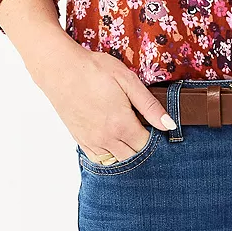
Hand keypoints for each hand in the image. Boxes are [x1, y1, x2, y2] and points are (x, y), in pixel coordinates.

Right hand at [28, 39, 175, 162]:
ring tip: (131, 134)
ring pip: (116, 161)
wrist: (61, 69)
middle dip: (142, 147)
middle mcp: (106, 139)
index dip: (156, 138)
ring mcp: (92, 142)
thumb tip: (170, 125)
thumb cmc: (95, 69)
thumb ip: (149, 105)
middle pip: (133, 157)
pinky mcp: (80, 140)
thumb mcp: (127, 80)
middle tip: (145, 129)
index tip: (158, 127)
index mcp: (121, 124)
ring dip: (127, 153)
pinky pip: (99, 159)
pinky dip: (110, 155)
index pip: (146, 146)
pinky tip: (114, 140)